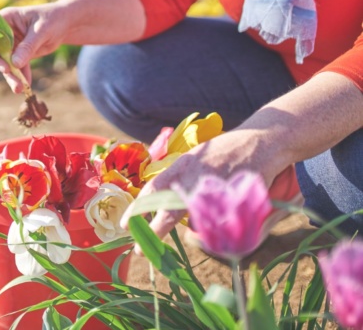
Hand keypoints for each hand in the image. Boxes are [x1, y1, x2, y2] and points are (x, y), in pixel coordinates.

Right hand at [0, 4, 67, 92]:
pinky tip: (26, 86)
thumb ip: (28, 47)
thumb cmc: (53, 20)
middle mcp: (4, 31)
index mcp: (6, 18)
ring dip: (10, 75)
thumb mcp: (41, 31)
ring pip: (4, 62)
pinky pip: (16, 68)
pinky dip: (20, 77)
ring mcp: (10, 44)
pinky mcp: (18, 55)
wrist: (65, 25)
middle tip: (7, 71)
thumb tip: (15, 63)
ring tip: (18, 88)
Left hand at [124, 129, 290, 248]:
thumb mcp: (196, 159)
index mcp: (182, 165)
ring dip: (195, 230)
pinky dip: (220, 227)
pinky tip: (224, 225)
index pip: (153, 188)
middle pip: (170, 208)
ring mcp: (216, 186)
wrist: (261, 139)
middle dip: (154, 230)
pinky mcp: (235, 195)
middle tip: (140, 249)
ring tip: (198, 235)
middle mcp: (195, 176)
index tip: (126, 224)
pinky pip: (222, 220)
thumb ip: (181, 179)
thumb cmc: (225, 151)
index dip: (138, 208)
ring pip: (197, 219)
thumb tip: (164, 204)